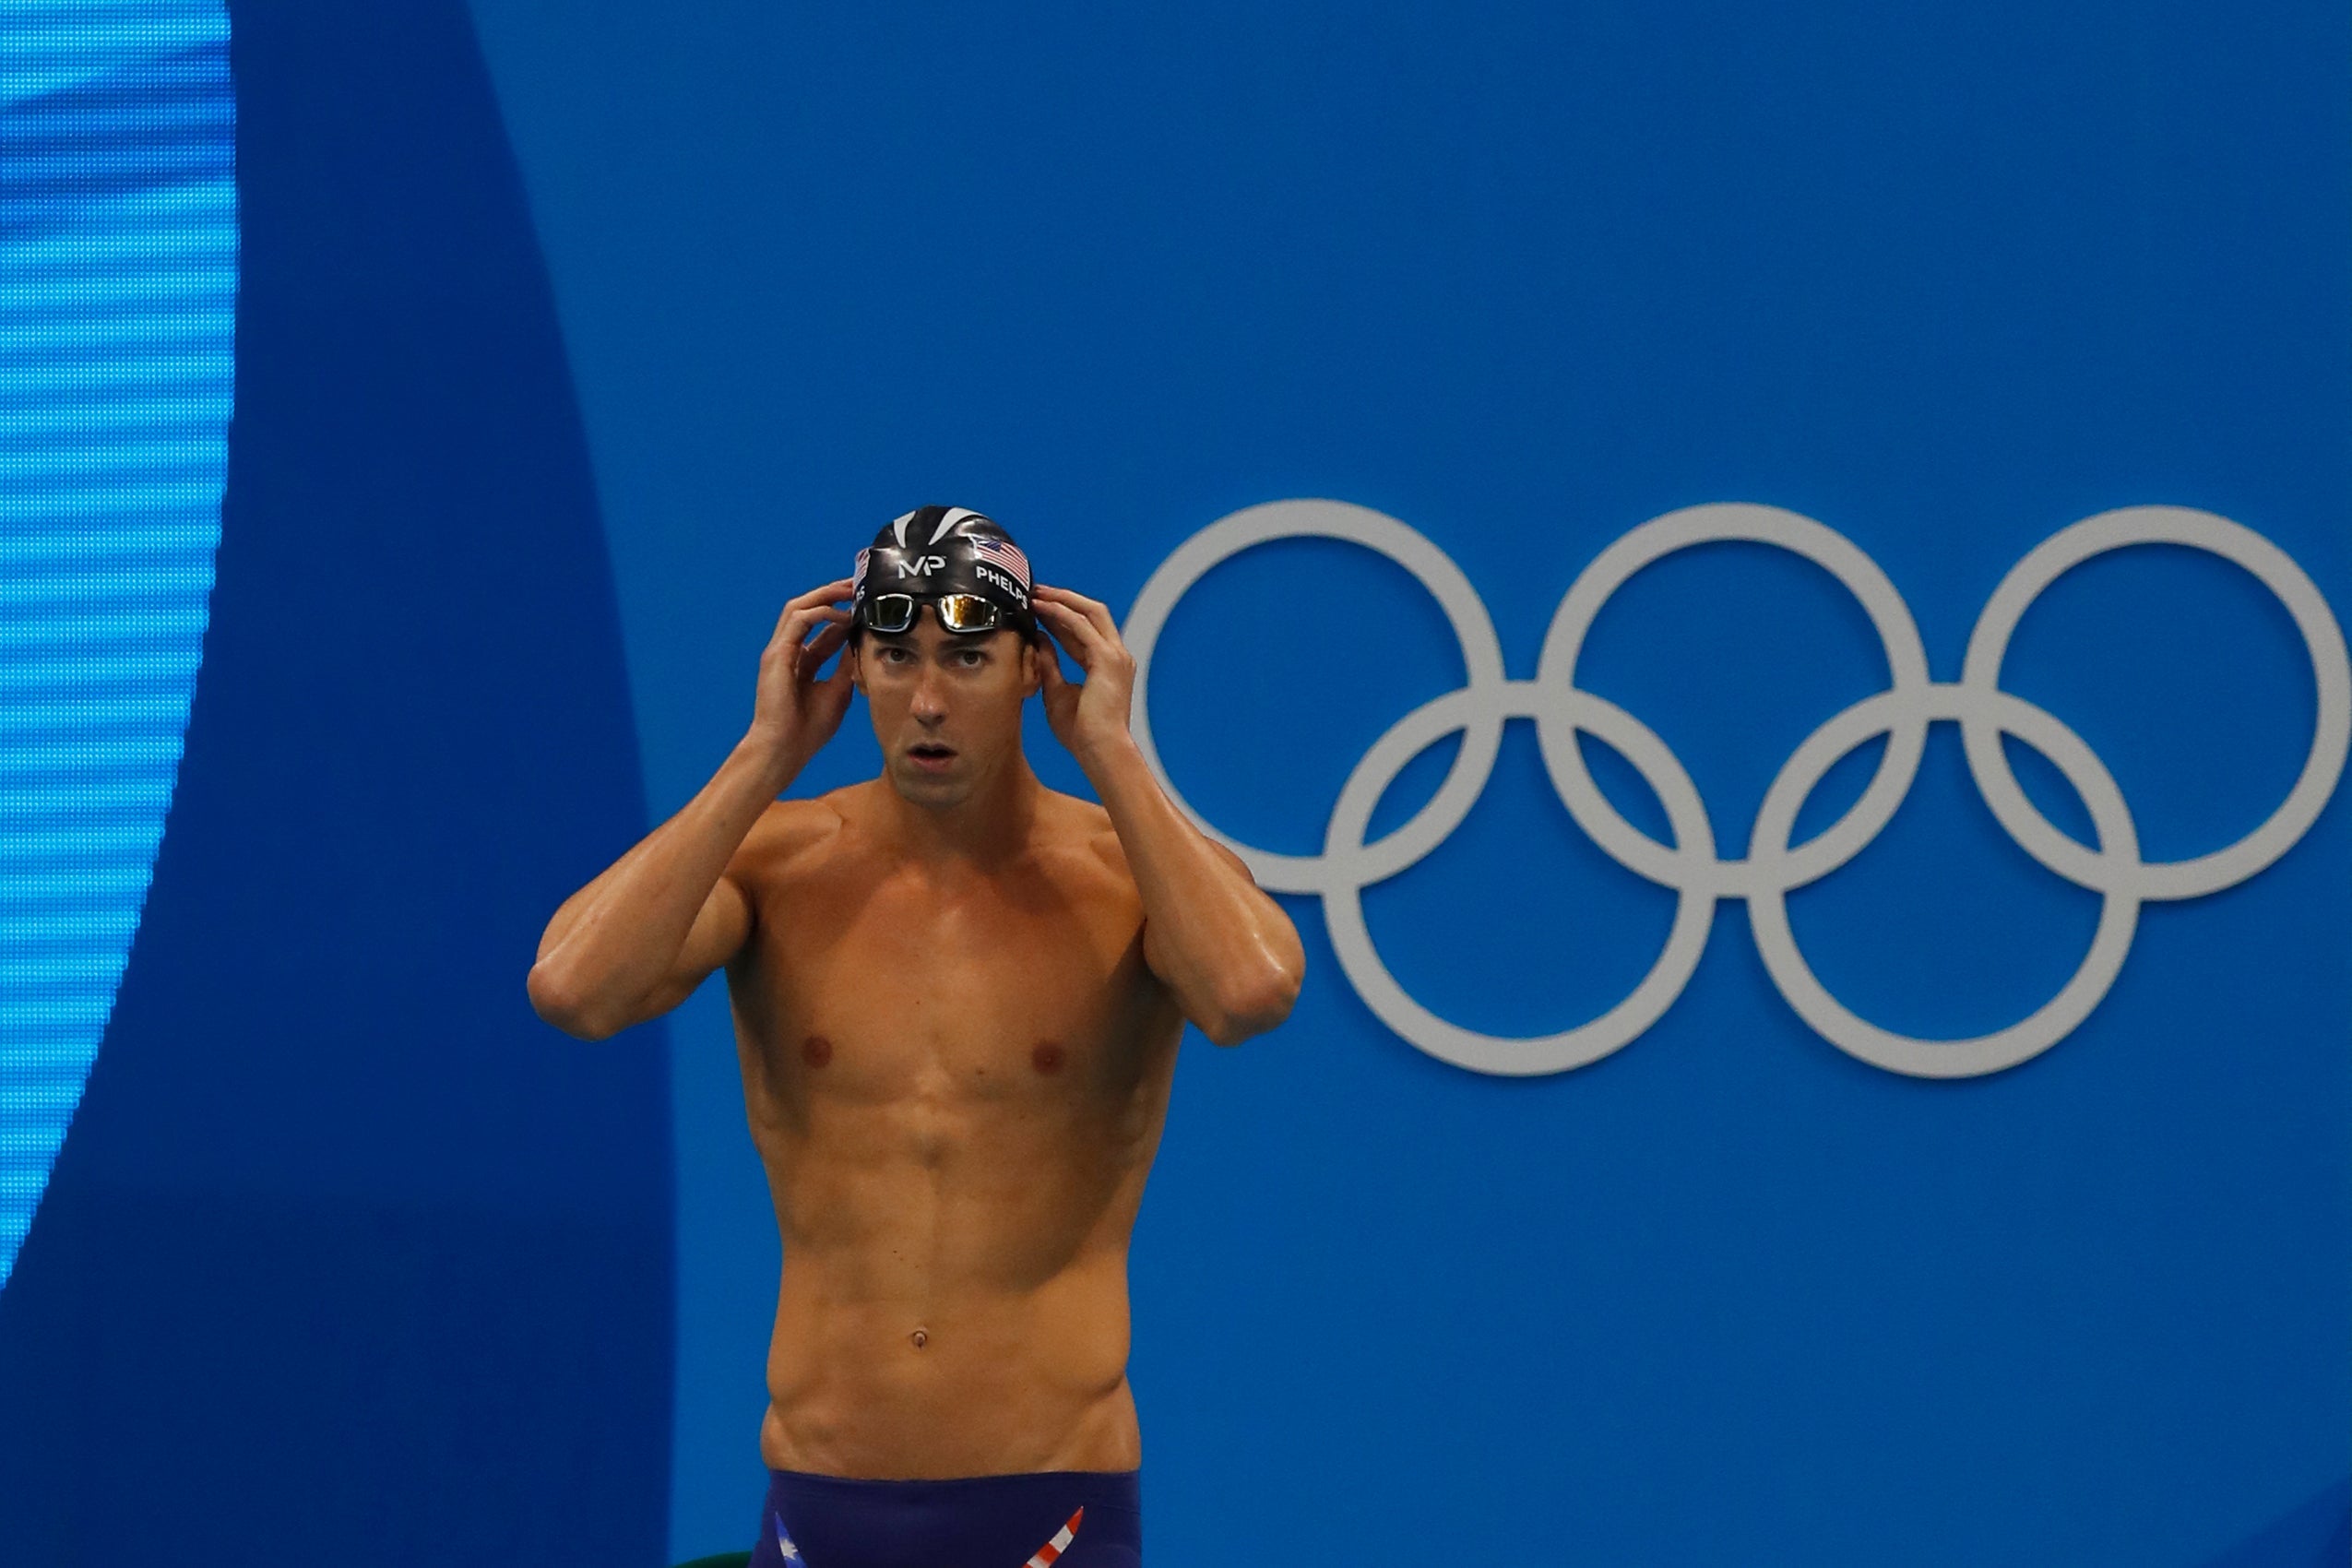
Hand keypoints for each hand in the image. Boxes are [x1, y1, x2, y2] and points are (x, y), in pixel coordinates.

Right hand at [745, 578, 854, 780]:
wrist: (784, 749)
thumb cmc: (809, 729)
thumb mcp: (839, 690)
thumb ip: (847, 664)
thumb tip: (862, 641)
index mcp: (802, 661)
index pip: (823, 627)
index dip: (843, 613)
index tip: (866, 604)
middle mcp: (788, 651)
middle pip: (808, 609)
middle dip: (832, 594)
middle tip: (857, 584)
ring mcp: (779, 651)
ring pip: (798, 607)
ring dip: (826, 595)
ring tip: (850, 590)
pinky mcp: (776, 654)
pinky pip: (798, 620)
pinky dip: (821, 613)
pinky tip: (843, 617)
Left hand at [1033, 584, 1138, 771]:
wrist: (1100, 750)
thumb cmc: (1081, 732)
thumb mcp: (1057, 691)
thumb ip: (1050, 664)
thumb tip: (1038, 640)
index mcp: (1107, 666)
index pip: (1084, 632)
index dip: (1061, 617)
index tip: (1037, 608)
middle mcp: (1116, 656)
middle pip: (1092, 613)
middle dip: (1064, 599)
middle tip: (1036, 592)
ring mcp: (1115, 656)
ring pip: (1090, 613)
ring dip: (1062, 600)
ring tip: (1036, 594)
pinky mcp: (1107, 659)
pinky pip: (1082, 627)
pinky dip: (1061, 614)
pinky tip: (1042, 608)